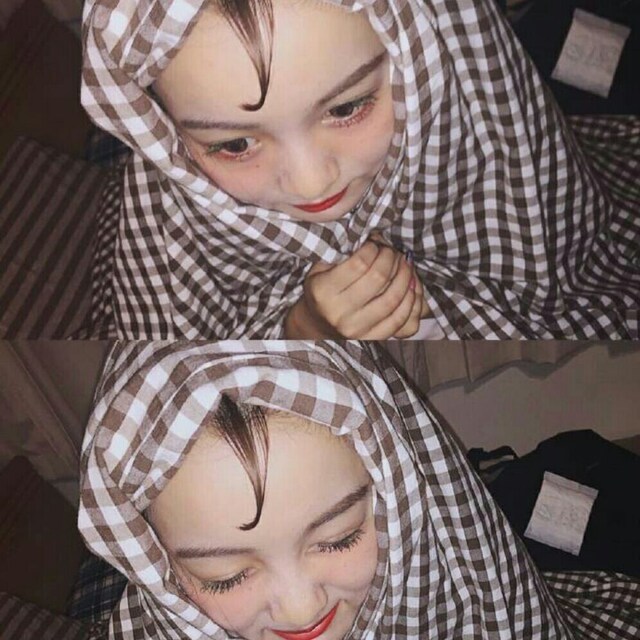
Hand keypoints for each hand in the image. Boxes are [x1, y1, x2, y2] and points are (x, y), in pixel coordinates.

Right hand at [285, 240, 421, 338]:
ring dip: (405, 277)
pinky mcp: (370, 340)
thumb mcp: (321, 268)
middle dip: (391, 259)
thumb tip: (376, 237)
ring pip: (392, 299)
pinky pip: (399, 320)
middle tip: (393, 252)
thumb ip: (343, 253)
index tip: (375, 244)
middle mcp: (339, 313)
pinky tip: (410, 287)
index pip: (359, 263)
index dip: (374, 248)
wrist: (317, 326)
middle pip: (378, 278)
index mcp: (323, 291)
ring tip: (405, 265)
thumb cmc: (322, 290)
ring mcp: (356, 330)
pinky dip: (410, 301)